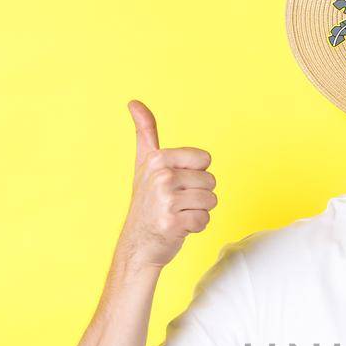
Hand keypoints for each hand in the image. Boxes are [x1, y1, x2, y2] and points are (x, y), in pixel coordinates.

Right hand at [117, 100, 217, 269]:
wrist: (138, 243)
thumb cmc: (147, 203)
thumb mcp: (144, 164)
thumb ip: (145, 133)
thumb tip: (134, 103)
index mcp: (158, 159)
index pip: (205, 160)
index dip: (196, 175)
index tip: (176, 184)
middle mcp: (161, 177)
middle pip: (211, 181)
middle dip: (199, 195)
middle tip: (176, 203)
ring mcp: (166, 200)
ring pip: (211, 201)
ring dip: (199, 212)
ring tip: (178, 214)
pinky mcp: (173, 222)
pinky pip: (205, 220)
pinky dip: (196, 227)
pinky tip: (178, 228)